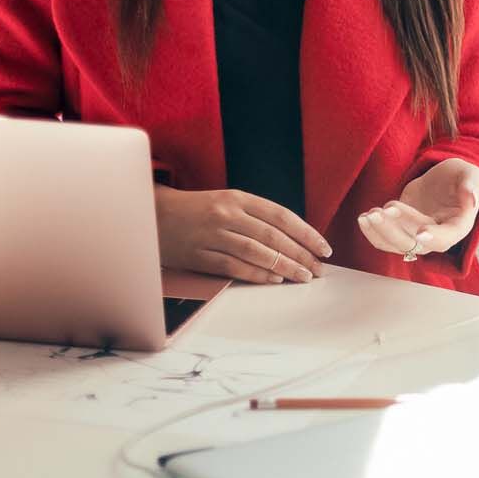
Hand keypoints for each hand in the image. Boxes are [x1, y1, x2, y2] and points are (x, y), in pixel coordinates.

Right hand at [152, 185, 330, 283]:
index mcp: (238, 198)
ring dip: (285, 266)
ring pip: (257, 252)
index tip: (324, 247)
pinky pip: (234, 267)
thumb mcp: (228, 201)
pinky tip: (274, 280)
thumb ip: (257, 216)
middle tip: (320, 268)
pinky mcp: (199, 256)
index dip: (306, 233)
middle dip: (301, 254)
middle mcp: (227, 214)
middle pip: (273, 236)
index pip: (281, 216)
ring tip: (304, 276)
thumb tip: (294, 237)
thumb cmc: (198, 210)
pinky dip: (257, 274)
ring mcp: (212, 235)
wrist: (154, 215)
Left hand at [357, 158, 478, 260]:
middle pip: (415, 244)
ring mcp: (417, 237)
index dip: (435, 237)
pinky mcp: (402, 231)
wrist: (445, 181)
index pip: (447, 238)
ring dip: (381, 233)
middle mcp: (438, 237)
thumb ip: (471, 183)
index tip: (420, 232)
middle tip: (384, 209)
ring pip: (396, 245)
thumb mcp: (471, 174)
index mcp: (459, 226)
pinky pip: (385, 241)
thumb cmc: (460, 177)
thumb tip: (472, 196)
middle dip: (397, 230)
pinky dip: (372, 233)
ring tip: (369, 214)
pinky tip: (363, 218)